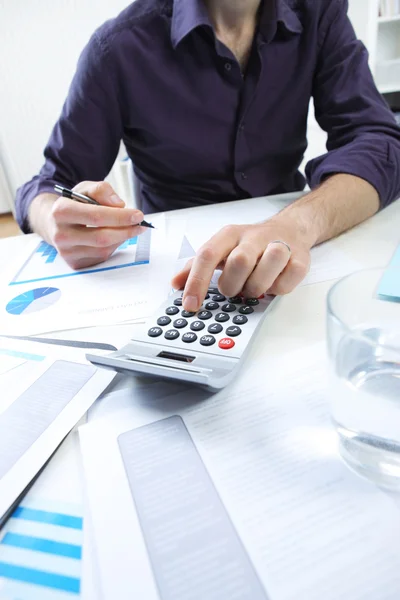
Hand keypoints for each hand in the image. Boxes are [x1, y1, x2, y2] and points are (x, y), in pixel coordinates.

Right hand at [42, 181, 145, 269]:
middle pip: (102, 237)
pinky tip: (115, 237)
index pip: (96, 216)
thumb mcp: (84, 189)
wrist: (53, 223)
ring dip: (121, 239)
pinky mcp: (74, 264)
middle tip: (140, 224)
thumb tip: (119, 205)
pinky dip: (113, 247)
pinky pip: (101, 257)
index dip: (120, 217)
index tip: (138, 215)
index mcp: (61, 211)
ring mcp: (67, 252)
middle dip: (126, 230)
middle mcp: (61, 235)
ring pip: (104, 249)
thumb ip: (101, 190)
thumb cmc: (73, 205)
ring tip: (128, 228)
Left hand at [171, 216, 311, 311]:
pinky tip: (273, 284)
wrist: (289, 229)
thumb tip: (176, 284)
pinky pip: (288, 279)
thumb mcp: (221, 249)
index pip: (208, 255)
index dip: (196, 281)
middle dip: (233, 285)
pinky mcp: (299, 258)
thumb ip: (196, 267)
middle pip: (239, 262)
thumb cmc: (250, 245)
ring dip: (257, 286)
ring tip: (254, 287)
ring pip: (267, 266)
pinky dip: (278, 288)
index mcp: (229, 235)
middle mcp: (253, 237)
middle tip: (234, 290)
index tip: (190, 304)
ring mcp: (278, 245)